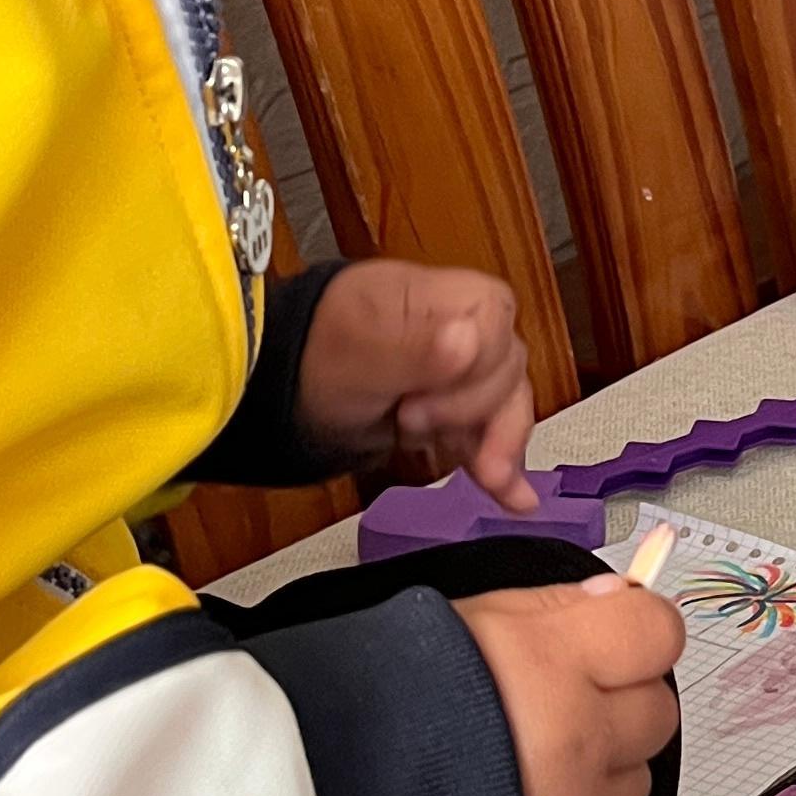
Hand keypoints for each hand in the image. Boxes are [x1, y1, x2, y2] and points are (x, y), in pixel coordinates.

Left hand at [299, 260, 535, 498]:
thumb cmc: (315, 360)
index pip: (500, 339)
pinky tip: (514, 498)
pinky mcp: (453, 407)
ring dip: (496, 447)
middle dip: (472, 413)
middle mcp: (467, 328)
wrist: (282, 393)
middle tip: (409, 423)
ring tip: (487, 480)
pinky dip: (500, 464)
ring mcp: (462, 370)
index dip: (471, 381)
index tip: (416, 407)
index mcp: (450, 298)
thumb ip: (415, 345)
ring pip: (506, 407)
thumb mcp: (358, 350)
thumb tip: (468, 340)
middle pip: (507, 375)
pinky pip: (492, 431)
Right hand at [456, 575, 686, 795]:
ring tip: (523, 765)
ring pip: (637, 780)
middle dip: (617, 702)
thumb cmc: (367, 709)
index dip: (635, 633)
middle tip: (558, 704)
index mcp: (553, 664)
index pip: (657, 633)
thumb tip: (614, 600)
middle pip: (656, 710)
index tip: (616, 640)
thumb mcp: (458, 622)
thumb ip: (548, 610)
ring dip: (599, 768)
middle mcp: (579, 742)